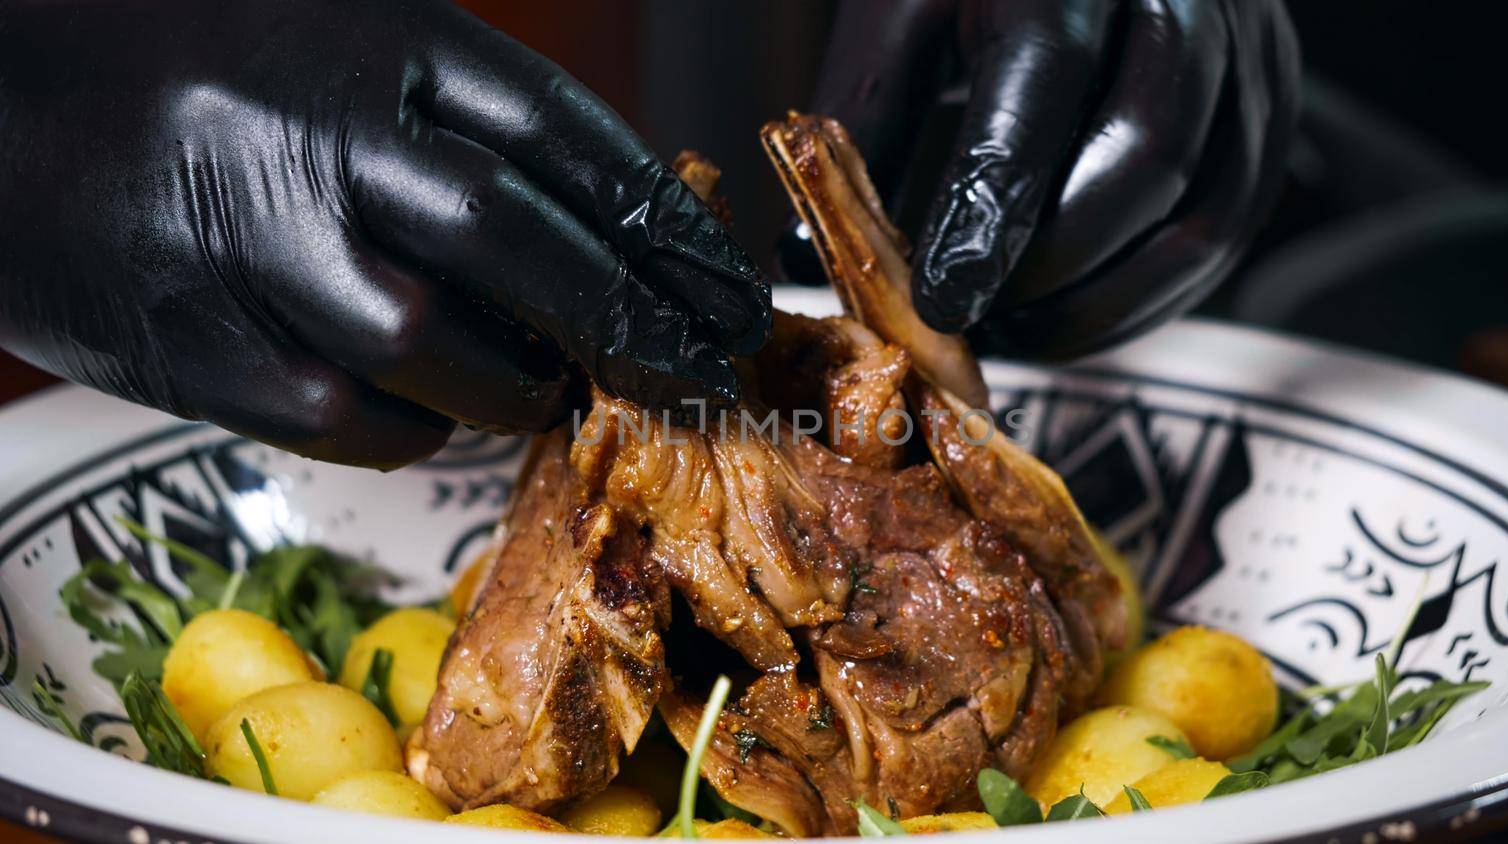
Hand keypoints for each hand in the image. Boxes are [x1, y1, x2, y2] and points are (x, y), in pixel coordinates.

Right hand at [0, 0, 768, 468]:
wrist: (1, 113)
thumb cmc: (203, 78)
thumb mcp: (349, 46)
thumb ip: (472, 121)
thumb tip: (616, 226)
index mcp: (378, 41)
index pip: (562, 134)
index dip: (663, 224)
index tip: (728, 287)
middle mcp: (316, 135)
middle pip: (516, 240)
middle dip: (628, 317)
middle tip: (698, 366)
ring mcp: (250, 245)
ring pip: (435, 348)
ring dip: (519, 385)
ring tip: (553, 388)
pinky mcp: (191, 347)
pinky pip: (347, 416)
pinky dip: (412, 426)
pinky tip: (431, 405)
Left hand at [792, 0, 1298, 358]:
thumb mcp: (904, 10)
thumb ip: (865, 116)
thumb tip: (809, 249)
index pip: (1043, 85)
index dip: (992, 208)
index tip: (942, 299)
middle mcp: (1181, 0)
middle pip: (1147, 157)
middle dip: (1054, 265)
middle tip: (977, 318)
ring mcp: (1248, 54)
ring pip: (1206, 216)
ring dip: (1107, 303)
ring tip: (1019, 330)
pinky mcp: (1272, 107)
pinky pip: (1233, 232)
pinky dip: (1154, 296)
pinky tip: (1078, 314)